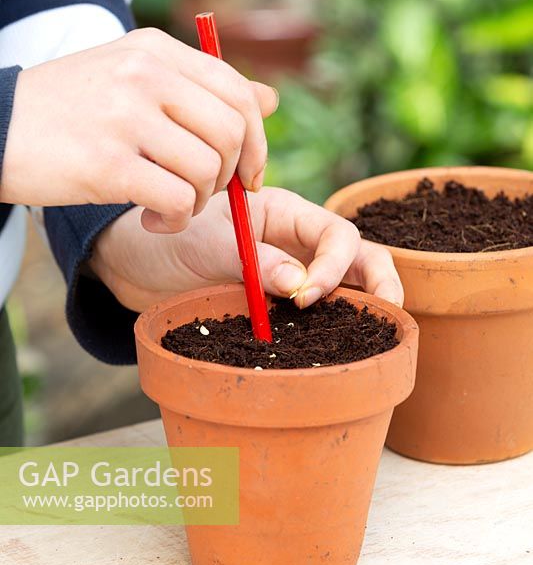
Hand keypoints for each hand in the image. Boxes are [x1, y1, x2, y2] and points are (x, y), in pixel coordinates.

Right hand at [1, 28, 277, 231]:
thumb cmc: (71, 111)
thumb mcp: (134, 79)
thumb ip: (202, 88)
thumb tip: (271, 99)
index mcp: (155, 50)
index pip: (237, 92)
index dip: (256, 140)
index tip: (248, 174)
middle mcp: (145, 75)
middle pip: (231, 132)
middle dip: (231, 176)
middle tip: (205, 194)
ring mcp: (126, 116)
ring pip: (207, 170)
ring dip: (199, 203)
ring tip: (171, 207)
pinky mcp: (108, 163)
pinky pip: (177, 202)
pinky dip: (175, 221)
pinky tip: (152, 221)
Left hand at [90, 187, 402, 311]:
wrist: (137, 265)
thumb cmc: (168, 239)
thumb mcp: (206, 242)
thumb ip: (252, 259)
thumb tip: (298, 284)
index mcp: (286, 214)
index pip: (335, 233)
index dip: (332, 266)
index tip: (305, 297)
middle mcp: (299, 244)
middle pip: (360, 258)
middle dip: (380, 283)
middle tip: (385, 315)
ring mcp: (293, 275)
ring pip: (348, 289)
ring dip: (364, 309)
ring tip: (372, 337)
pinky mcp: (280, 306)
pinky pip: (319, 316)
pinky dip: (334, 329)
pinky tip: (336, 351)